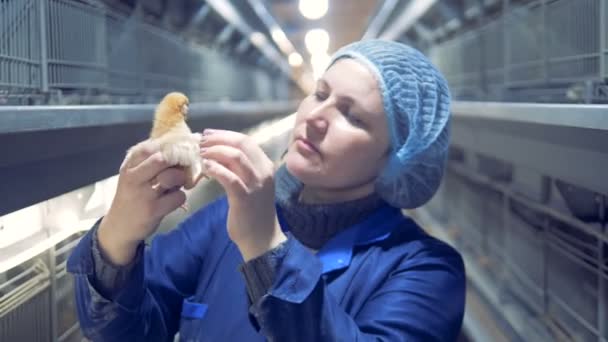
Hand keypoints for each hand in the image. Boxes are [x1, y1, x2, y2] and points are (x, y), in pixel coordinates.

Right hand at [98, 139, 186, 264]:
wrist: (119, 227)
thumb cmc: (132, 196)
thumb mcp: (135, 174)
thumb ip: (151, 160)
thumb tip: (179, 144)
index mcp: (130, 165)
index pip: (151, 146)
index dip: (171, 145)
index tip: (181, 149)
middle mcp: (134, 177)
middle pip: (162, 158)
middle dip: (178, 160)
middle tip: (184, 166)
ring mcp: (143, 194)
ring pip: (173, 176)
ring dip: (181, 179)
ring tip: (177, 184)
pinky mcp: (153, 211)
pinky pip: (178, 197)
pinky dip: (180, 197)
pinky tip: (172, 200)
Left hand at [200, 129, 286, 260]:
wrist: (261, 238)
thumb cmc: (251, 211)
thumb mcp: (249, 184)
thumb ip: (239, 168)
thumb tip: (217, 152)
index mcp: (265, 166)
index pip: (246, 140)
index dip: (225, 134)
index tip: (208, 134)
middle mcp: (263, 171)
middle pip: (242, 144)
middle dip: (218, 139)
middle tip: (201, 141)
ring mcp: (256, 184)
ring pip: (236, 156)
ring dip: (215, 151)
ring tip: (200, 153)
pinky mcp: (245, 197)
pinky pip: (229, 177)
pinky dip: (215, 169)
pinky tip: (205, 168)